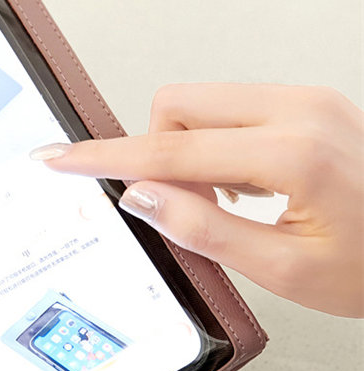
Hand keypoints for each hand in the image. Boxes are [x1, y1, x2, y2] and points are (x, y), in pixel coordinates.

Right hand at [32, 84, 363, 317]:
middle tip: (184, 203)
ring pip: (202, 103)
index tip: (63, 156)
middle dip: (160, 153)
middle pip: (177, 105)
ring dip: (191, 150)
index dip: (106, 158)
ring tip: (228, 200)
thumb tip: (142, 196)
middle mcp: (299, 110)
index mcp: (292, 153)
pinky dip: (219, 143)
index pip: (169, 150)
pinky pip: (234, 107)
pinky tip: (247, 183)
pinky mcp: (308, 102)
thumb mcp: (284, 269)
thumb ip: (203, 228)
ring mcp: (306, 100)